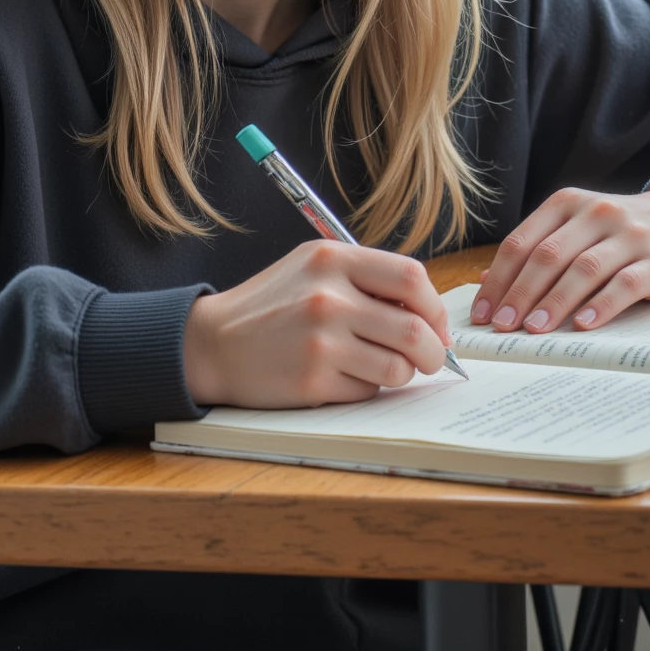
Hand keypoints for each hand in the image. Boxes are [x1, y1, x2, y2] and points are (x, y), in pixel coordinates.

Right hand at [183, 239, 450, 408]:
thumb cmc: (272, 305)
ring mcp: (321, 340)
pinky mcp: (314, 380)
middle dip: (432, 351)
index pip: (411, 277)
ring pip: (398, 367)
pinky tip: (340, 375)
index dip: (434, 306)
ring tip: (379, 366)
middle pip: (414, 329)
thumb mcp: (312, 268)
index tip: (434, 325)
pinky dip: (365, 388)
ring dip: (400, 373)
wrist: (214, 342)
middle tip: (429, 358)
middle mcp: (328, 296)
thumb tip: (427, 313)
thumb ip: (365, 278)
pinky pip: (368, 391)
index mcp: (331, 259)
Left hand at [471, 180, 649, 334]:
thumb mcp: (576, 228)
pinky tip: (582, 326)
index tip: (483, 313)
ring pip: (582, 269)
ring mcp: (629, 235)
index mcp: (566, 203)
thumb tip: (485, 280)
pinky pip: (624, 284)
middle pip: (547, 256)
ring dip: (554, 302)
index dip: (498, 279)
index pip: (521, 242)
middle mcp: (595, 213)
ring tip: (534, 329)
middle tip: (502, 327)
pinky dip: (601, 306)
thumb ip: (536, 249)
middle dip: (519, 294)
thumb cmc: (618, 232)